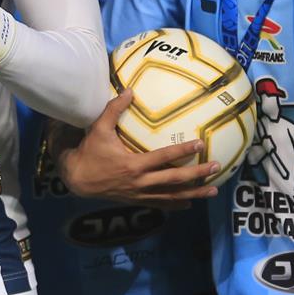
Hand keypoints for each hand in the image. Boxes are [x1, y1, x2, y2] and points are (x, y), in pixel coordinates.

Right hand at [57, 89, 220, 205]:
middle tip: (216, 167)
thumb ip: (114, 110)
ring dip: (194, 193)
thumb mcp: (98, 129)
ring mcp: (140, 194)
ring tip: (213, 191)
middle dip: (197, 175)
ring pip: (171, 196)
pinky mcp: (137, 200)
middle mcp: (140, 182)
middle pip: (174, 180)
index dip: (182, 151)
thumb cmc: (89, 152)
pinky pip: (160, 204)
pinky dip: (176, 204)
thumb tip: (129, 90)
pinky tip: (190, 203)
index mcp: (133, 165)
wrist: (77, 179)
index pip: (163, 158)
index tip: (200, 144)